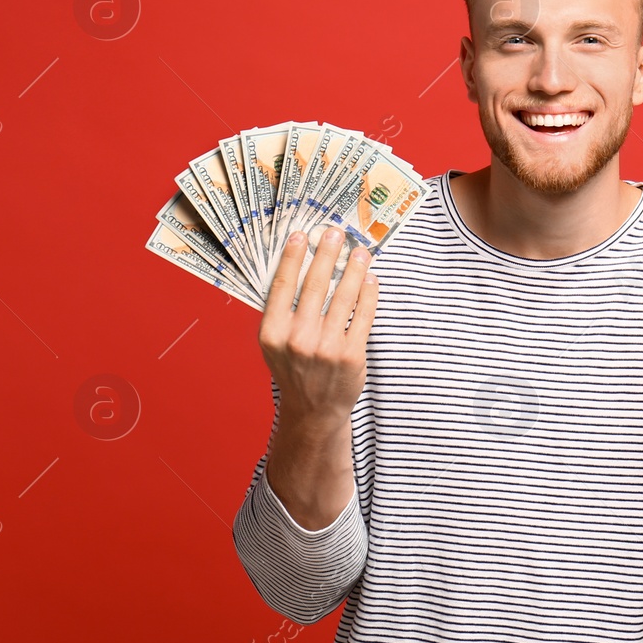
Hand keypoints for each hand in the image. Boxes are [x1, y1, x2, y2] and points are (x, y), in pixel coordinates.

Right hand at [258, 227, 378, 426]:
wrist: (313, 411)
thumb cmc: (295, 370)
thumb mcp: (276, 344)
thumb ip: (283, 311)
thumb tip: (300, 264)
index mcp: (272, 334)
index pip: (282, 286)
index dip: (292, 257)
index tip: (301, 234)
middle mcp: (297, 340)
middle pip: (314, 285)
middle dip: (327, 254)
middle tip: (335, 232)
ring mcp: (325, 348)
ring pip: (343, 297)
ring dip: (353, 269)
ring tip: (360, 251)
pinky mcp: (351, 356)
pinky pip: (363, 315)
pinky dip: (368, 293)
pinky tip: (370, 278)